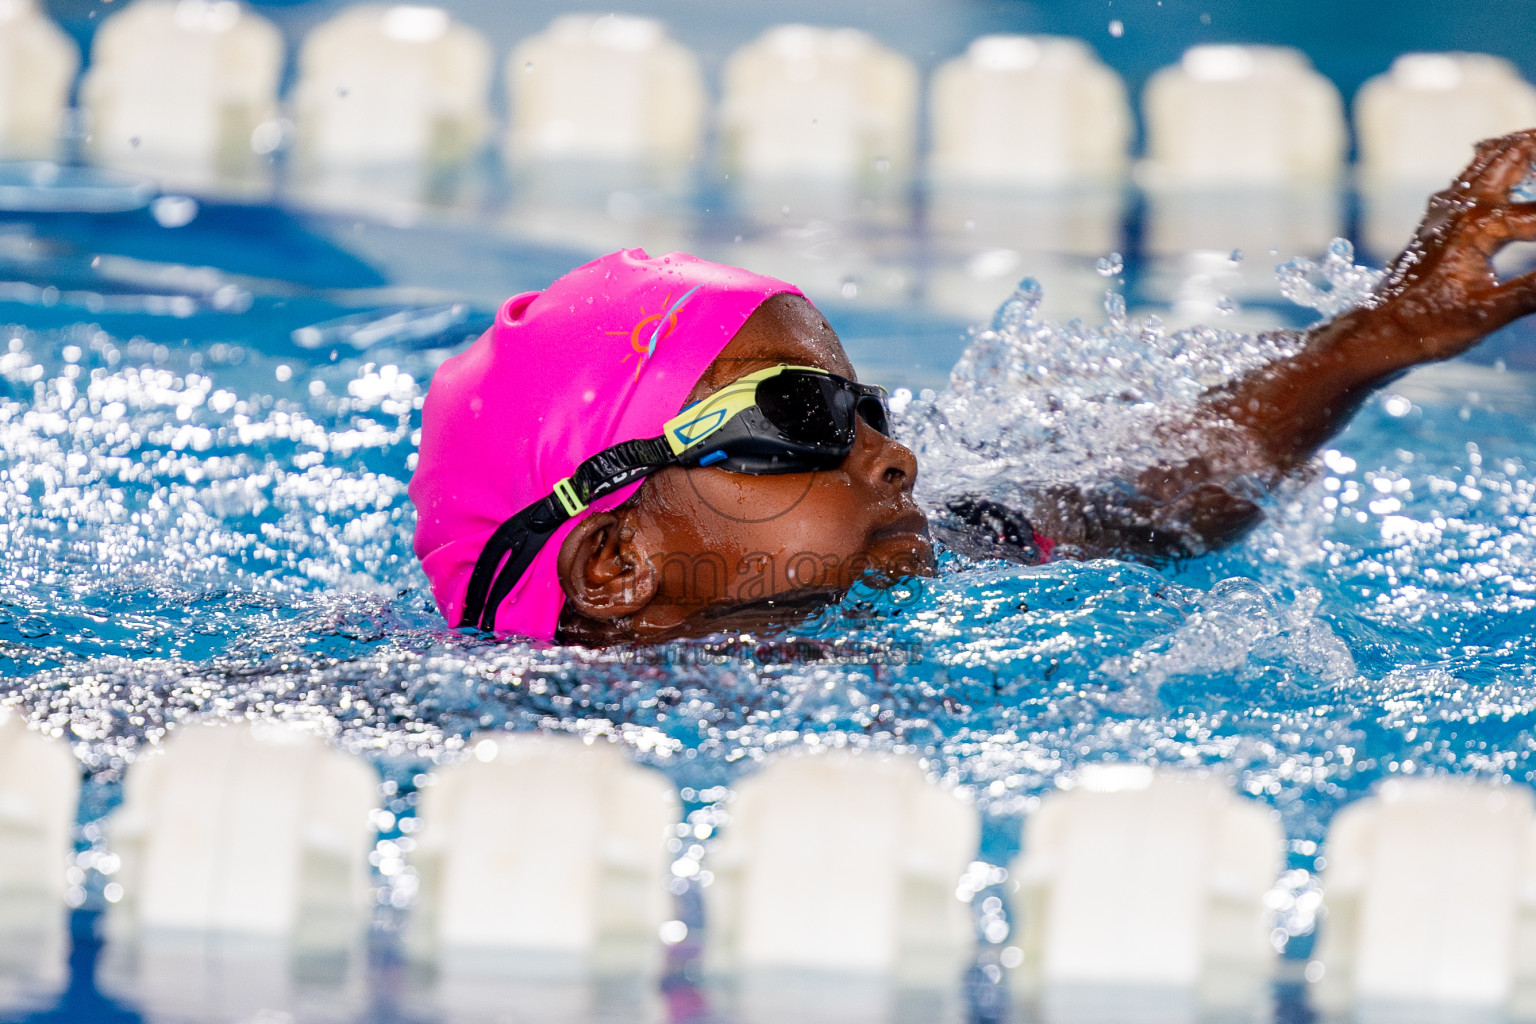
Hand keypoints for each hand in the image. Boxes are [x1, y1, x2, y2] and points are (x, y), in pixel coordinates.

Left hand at [1371, 129, 1535, 359]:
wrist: (1374, 334)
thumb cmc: (1427, 327)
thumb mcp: (1491, 313)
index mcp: (1478, 226)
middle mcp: (1460, 208)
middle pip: (1514, 153)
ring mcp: (1444, 210)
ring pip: (1489, 157)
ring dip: (1523, 143)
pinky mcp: (1436, 220)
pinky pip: (1471, 173)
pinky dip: (1496, 157)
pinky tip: (1502, 157)